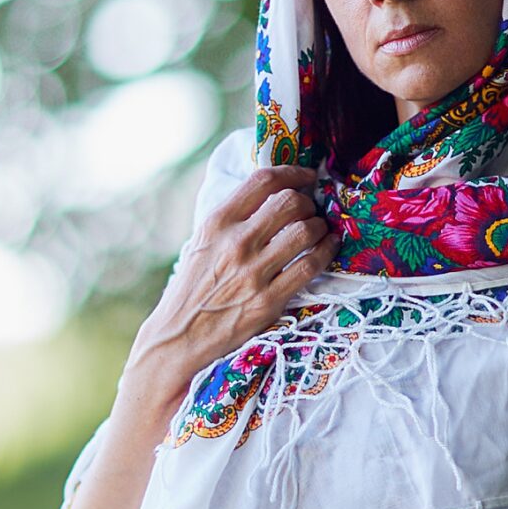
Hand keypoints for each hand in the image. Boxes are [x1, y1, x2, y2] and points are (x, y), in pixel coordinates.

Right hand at [127, 165, 338, 407]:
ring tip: (321, 231)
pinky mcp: (268, 300)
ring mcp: (253, 271)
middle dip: (309, 202)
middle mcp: (236, 242)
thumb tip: (273, 196)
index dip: (293, 172)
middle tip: (312, 211)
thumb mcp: (202, 242)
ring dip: (320, 227)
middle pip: (290, 202)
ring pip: (305, 230)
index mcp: (217, 222)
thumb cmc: (193, 288)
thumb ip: (233, 218)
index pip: (263, 180)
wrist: (178, 336)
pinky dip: (327, 252)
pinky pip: (310, 265)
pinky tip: (328, 249)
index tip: (307, 176)